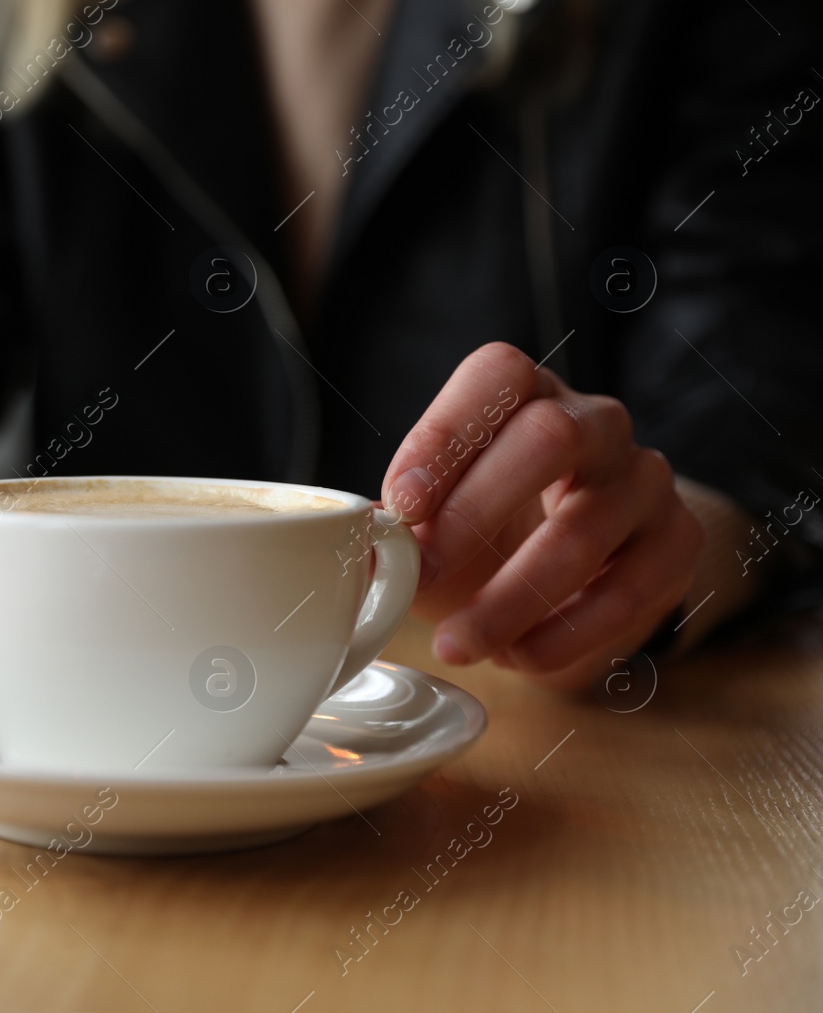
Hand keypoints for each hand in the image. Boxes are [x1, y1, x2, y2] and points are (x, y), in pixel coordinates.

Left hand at [381, 343, 703, 689]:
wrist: (577, 574)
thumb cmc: (487, 533)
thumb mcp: (434, 524)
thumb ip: (395, 529)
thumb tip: (356, 553)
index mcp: (526, 393)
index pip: (497, 375)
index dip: (446, 435)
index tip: (401, 506)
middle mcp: (595, 420)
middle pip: (549, 437)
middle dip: (474, 513)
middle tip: (422, 576)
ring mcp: (644, 478)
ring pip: (584, 527)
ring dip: (510, 598)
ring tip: (459, 643)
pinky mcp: (677, 541)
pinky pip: (628, 590)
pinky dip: (564, 634)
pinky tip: (519, 657)